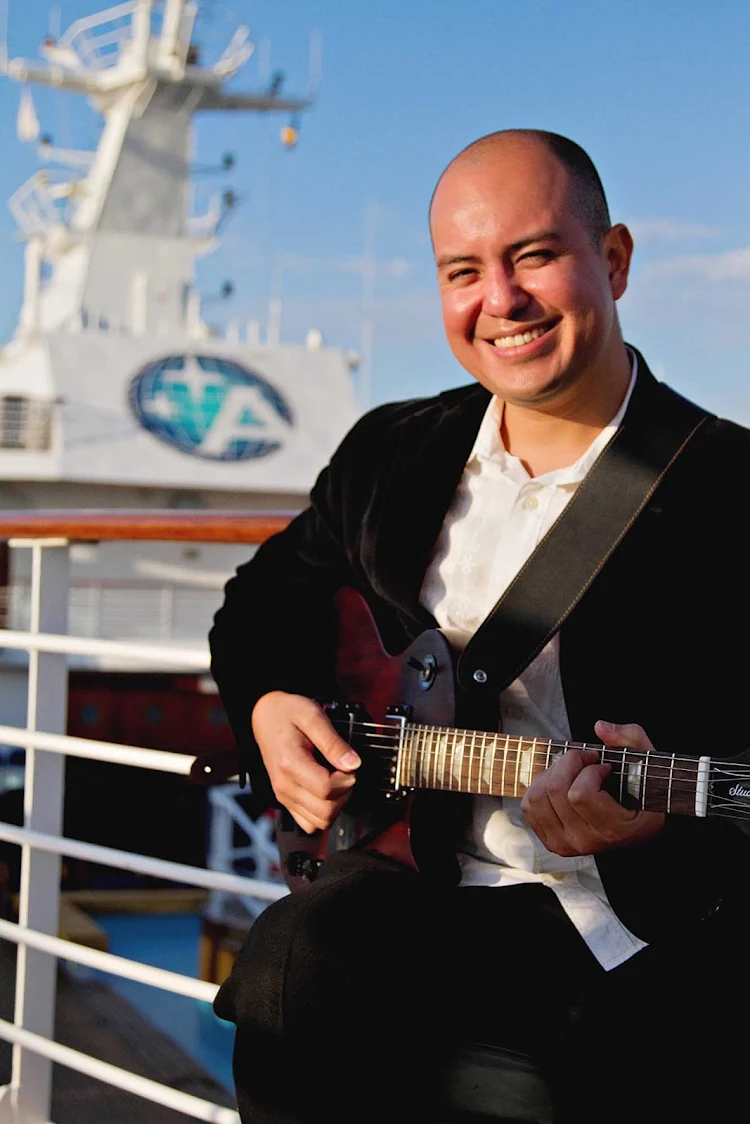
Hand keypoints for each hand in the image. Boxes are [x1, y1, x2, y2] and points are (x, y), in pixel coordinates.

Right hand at [251, 691, 359, 833]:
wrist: (265, 715)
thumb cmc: (287, 713)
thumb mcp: (313, 716)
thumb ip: (334, 742)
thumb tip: (353, 764)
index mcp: (290, 764)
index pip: (326, 789)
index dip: (346, 779)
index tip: (348, 763)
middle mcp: (284, 786)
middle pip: (325, 811)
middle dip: (345, 793)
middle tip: (344, 771)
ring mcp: (284, 796)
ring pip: (320, 822)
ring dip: (337, 805)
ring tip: (336, 780)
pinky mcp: (286, 801)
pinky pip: (309, 823)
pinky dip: (323, 813)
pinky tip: (327, 792)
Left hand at [520, 720, 665, 856]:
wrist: (638, 824)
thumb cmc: (642, 791)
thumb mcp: (646, 763)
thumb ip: (631, 738)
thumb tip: (600, 727)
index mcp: (614, 830)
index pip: (580, 795)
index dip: (589, 770)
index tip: (604, 766)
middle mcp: (586, 842)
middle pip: (555, 791)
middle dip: (569, 762)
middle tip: (586, 760)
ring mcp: (566, 845)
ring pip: (537, 797)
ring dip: (553, 773)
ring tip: (573, 772)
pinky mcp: (551, 841)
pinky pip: (528, 807)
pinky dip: (540, 787)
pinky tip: (561, 784)